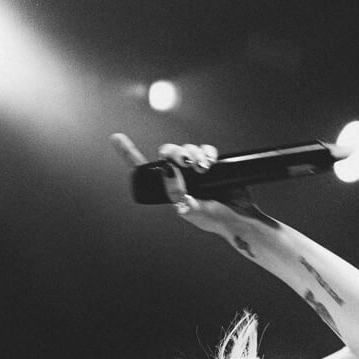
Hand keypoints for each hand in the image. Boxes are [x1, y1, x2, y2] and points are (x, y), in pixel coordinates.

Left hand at [109, 133, 249, 237]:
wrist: (242, 218)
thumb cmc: (217, 220)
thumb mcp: (197, 213)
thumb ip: (184, 200)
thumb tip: (173, 182)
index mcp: (170, 188)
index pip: (144, 168)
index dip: (129, 153)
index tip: (116, 138)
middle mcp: (181, 177)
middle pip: (168, 152)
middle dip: (175, 152)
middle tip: (186, 162)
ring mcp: (197, 169)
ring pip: (187, 148)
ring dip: (193, 152)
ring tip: (203, 167)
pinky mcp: (214, 164)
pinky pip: (206, 150)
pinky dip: (207, 151)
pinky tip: (211, 161)